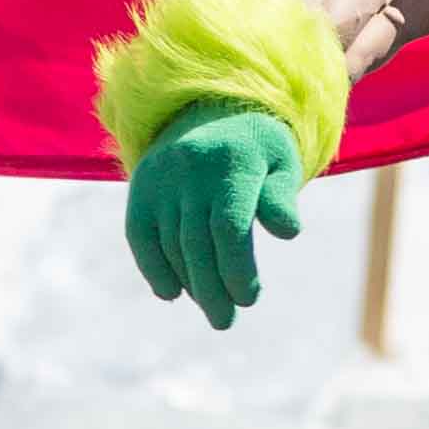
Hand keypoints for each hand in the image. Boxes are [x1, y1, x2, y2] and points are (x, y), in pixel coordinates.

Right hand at [124, 101, 305, 329]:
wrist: (210, 107)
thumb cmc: (258, 148)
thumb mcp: (282, 161)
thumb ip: (282, 196)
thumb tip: (289, 231)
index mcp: (230, 161)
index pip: (230, 225)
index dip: (237, 268)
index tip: (249, 299)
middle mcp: (189, 168)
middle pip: (197, 240)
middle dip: (211, 287)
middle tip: (226, 321)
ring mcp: (160, 177)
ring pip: (169, 241)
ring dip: (188, 282)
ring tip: (212, 310)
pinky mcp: (140, 186)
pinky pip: (139, 233)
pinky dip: (152, 266)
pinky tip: (171, 292)